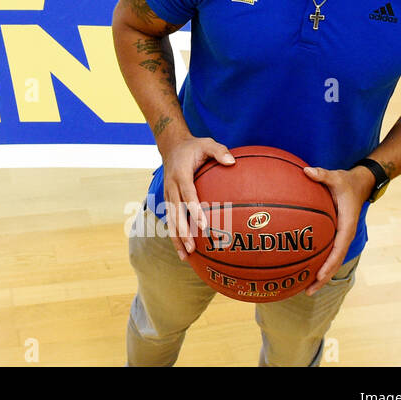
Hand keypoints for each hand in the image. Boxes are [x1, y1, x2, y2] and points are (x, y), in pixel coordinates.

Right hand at [161, 136, 233, 260]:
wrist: (171, 146)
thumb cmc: (193, 146)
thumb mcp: (207, 143)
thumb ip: (219, 151)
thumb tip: (232, 162)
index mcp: (181, 174)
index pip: (188, 194)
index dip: (194, 210)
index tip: (203, 225)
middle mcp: (171, 186)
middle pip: (176, 212)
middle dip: (183, 232)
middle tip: (192, 248)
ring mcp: (168, 194)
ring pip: (170, 219)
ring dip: (177, 238)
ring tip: (185, 256)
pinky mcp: (168, 199)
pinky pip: (170, 219)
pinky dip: (174, 234)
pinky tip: (182, 249)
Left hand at [301, 165, 374, 293]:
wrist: (360, 183)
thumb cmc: (347, 182)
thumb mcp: (337, 177)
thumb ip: (322, 175)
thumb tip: (307, 171)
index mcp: (346, 226)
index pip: (338, 249)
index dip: (329, 263)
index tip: (319, 275)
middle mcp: (344, 235)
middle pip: (334, 262)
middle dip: (322, 278)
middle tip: (307, 291)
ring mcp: (340, 237)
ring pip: (331, 260)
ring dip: (320, 275)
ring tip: (305, 289)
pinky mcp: (335, 235)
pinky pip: (327, 252)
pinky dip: (318, 263)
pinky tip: (305, 270)